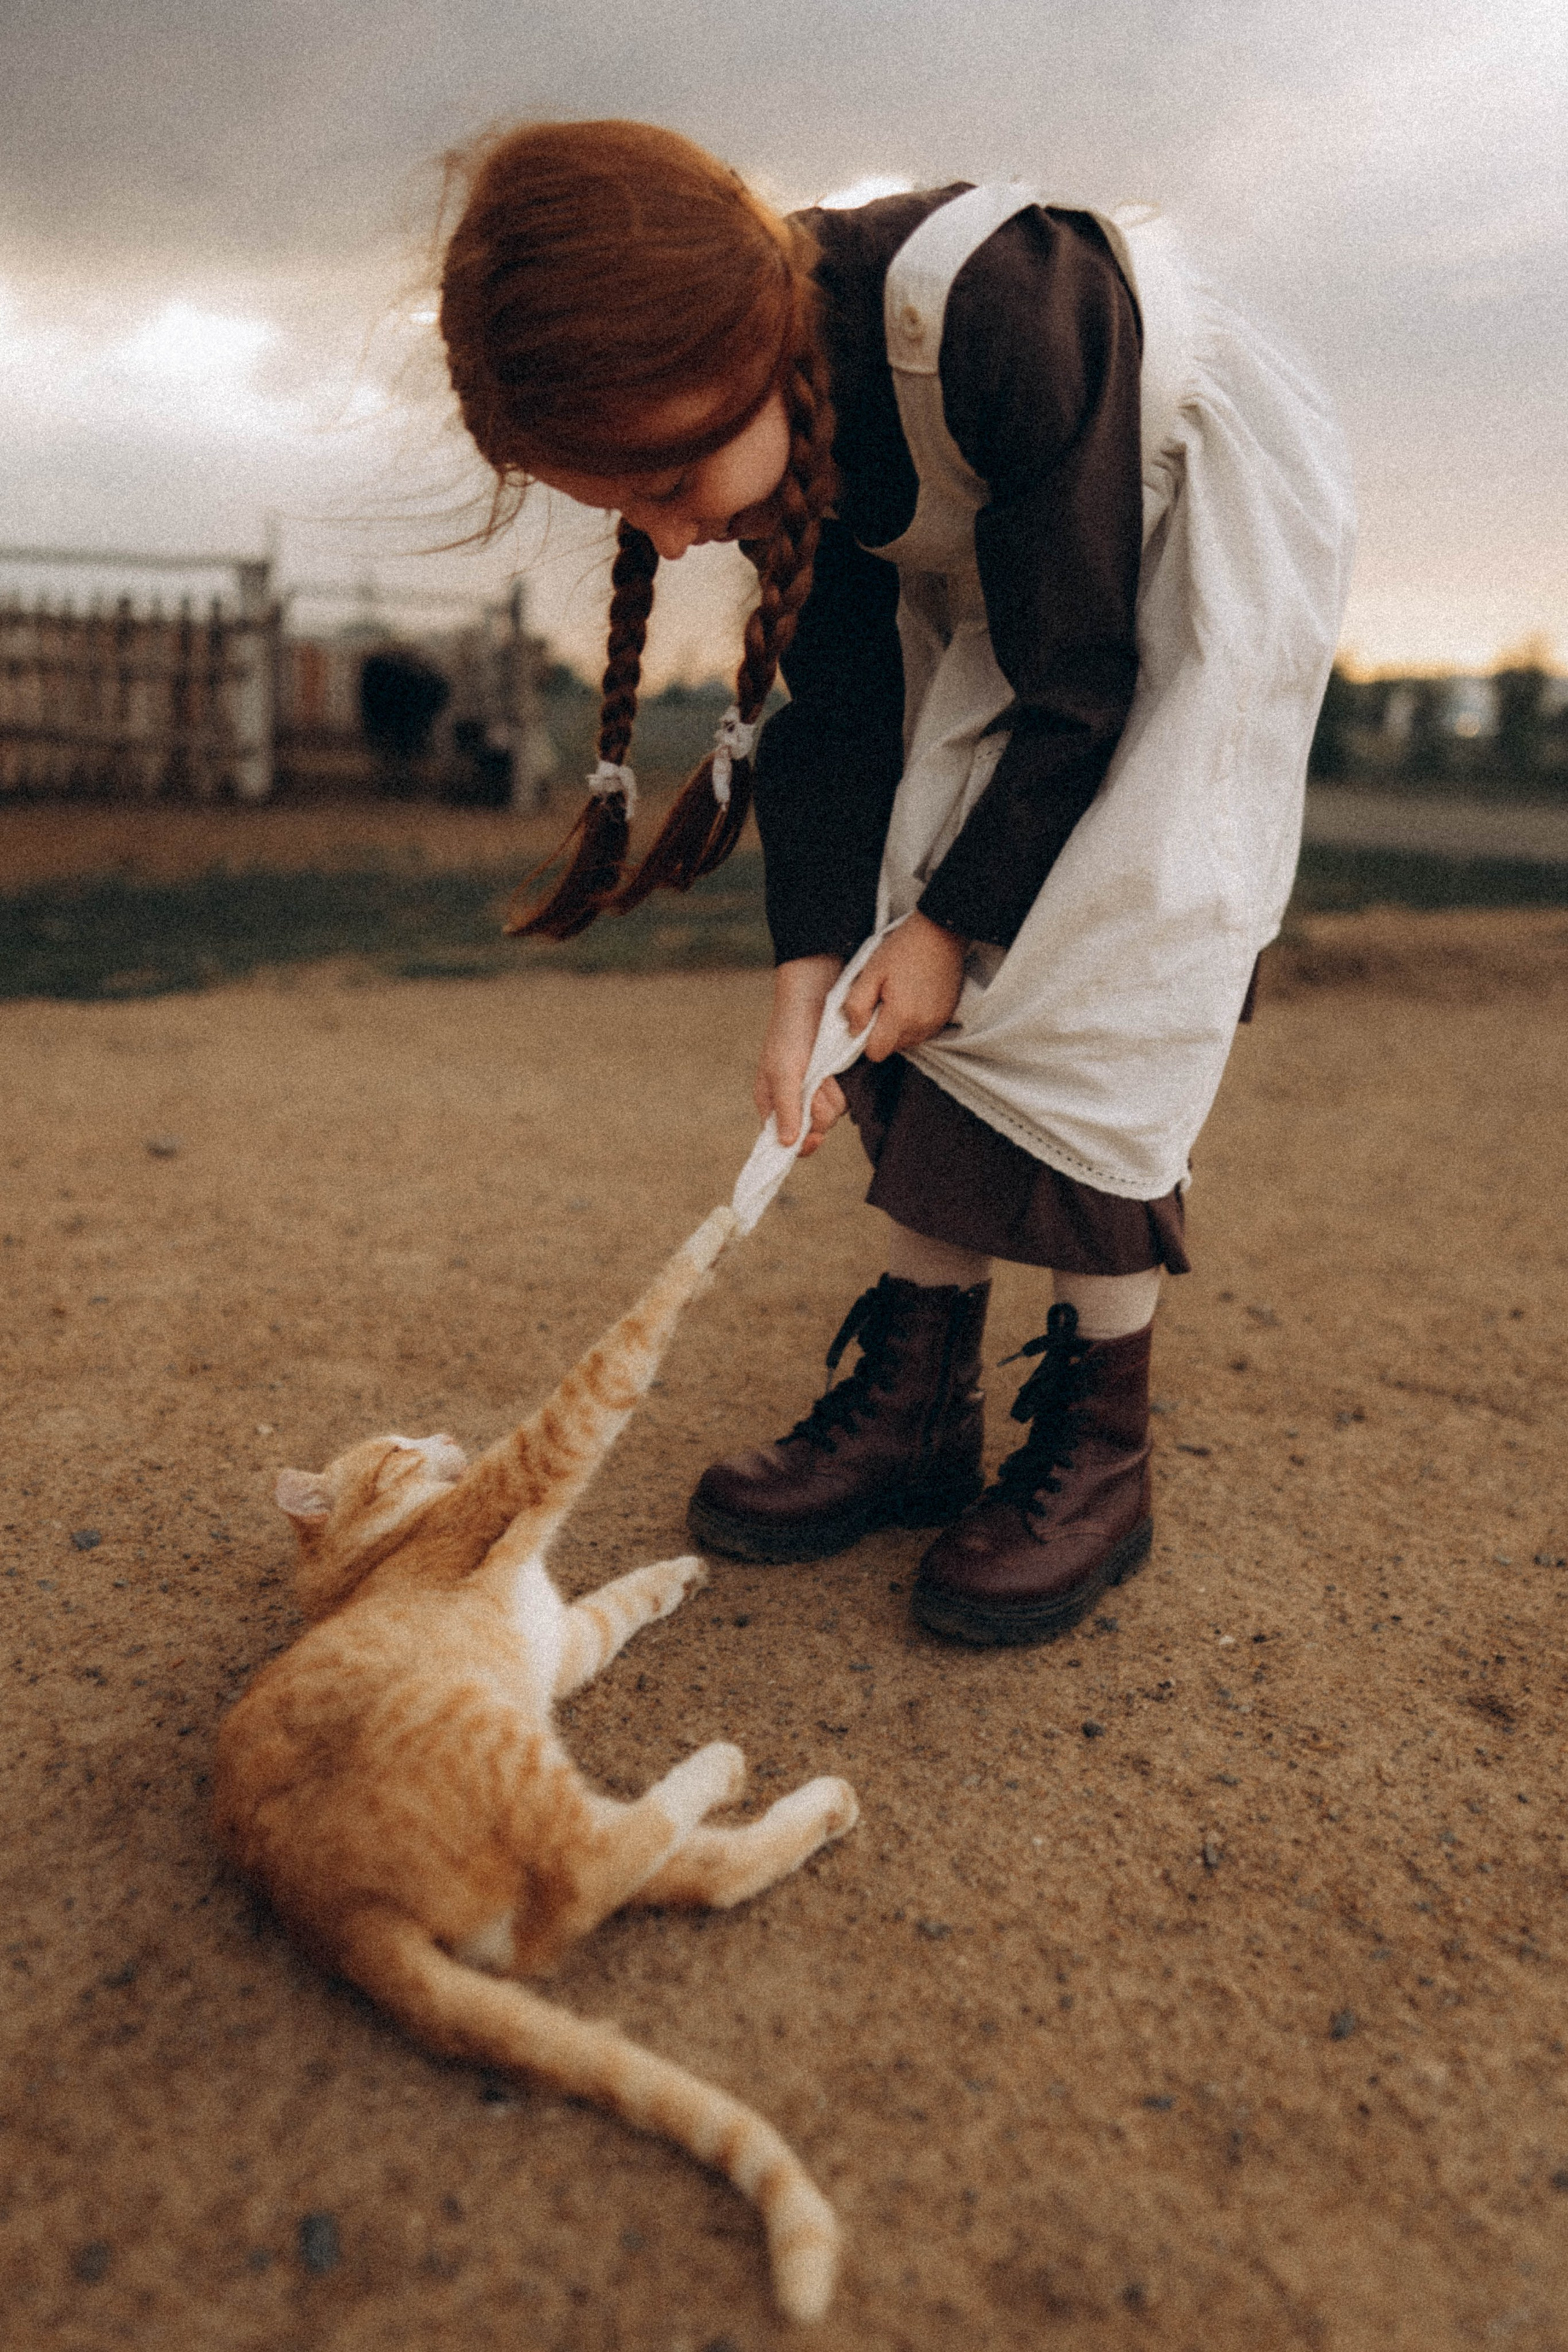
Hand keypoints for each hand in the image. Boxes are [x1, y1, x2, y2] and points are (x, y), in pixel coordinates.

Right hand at [755, 955, 846, 1156]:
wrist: (818, 993)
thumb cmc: (791, 1029)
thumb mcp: (783, 1069)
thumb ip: (786, 1107)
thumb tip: (785, 1144)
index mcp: (772, 1101)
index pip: (782, 1139)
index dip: (800, 1142)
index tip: (813, 1136)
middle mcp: (795, 1101)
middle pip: (813, 1130)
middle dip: (819, 1108)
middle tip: (818, 1081)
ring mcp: (819, 1091)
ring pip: (831, 1116)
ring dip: (833, 1094)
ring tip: (828, 1068)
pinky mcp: (839, 1081)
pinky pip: (847, 1100)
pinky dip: (846, 1087)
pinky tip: (841, 1068)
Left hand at [842, 911, 966, 1063]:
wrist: (941, 932)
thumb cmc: (905, 947)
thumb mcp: (870, 971)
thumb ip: (857, 1005)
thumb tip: (854, 1029)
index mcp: (901, 1015)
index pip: (876, 1052)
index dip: (865, 1039)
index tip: (866, 1017)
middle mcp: (921, 1025)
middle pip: (891, 1048)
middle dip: (882, 1031)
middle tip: (883, 1000)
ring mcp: (936, 1023)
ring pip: (907, 1042)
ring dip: (898, 1027)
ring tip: (899, 997)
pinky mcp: (946, 1017)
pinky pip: (922, 1032)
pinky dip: (914, 1022)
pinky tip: (913, 998)